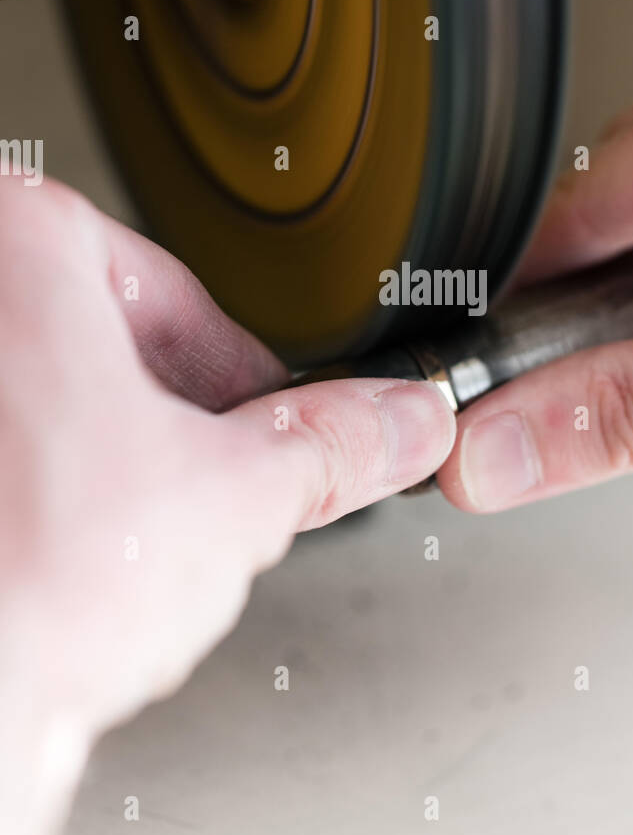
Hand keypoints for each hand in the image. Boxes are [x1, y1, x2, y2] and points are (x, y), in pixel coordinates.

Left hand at [0, 178, 454, 834]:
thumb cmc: (30, 586)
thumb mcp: (235, 497)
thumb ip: (333, 443)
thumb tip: (393, 422)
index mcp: (17, 249)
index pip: (172, 289)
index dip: (240, 370)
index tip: (270, 415)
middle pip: (103, 343)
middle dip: (176, 419)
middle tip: (216, 480)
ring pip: (48, 404)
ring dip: (114, 462)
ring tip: (142, 536)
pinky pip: (10, 461)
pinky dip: (46, 500)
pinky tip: (71, 562)